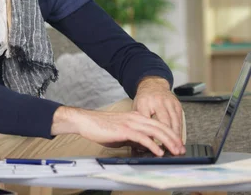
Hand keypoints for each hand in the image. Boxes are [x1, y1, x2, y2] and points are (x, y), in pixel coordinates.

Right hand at [52, 106, 184, 155]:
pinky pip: (143, 137)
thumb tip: (145, 146)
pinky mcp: (125, 130)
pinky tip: (159, 151)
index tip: (177, 144)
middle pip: (161, 127)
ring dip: (168, 142)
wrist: (86, 121)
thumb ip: (134, 137)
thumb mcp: (122, 132)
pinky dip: (153, 145)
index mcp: (136, 116)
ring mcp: (131, 123)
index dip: (170, 134)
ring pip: (155, 131)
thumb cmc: (101, 127)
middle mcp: (136, 117)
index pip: (158, 124)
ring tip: (175, 150)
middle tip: (182, 149)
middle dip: (173, 138)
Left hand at [133, 76, 183, 143]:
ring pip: (174, 122)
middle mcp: (157, 102)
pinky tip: (180, 139)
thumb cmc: (143, 99)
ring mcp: (168, 102)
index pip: (147, 121)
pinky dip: (180, 130)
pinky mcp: (176, 104)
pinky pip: (179, 119)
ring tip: (178, 148)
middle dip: (167, 138)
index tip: (152, 146)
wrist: (153, 84)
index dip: (150, 134)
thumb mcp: (136, 108)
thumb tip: (139, 142)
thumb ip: (137, 123)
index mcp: (144, 103)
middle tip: (170, 150)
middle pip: (163, 122)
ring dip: (176, 136)